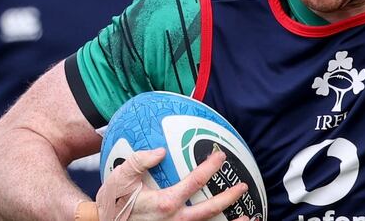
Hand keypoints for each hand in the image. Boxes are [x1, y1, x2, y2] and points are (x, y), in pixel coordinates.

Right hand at [97, 148, 249, 220]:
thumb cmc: (115, 200)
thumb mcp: (121, 176)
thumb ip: (140, 160)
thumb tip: (160, 151)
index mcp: (164, 202)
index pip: (194, 182)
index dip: (210, 168)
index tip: (220, 156)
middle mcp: (173, 220)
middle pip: (209, 210)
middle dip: (228, 198)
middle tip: (242, 186)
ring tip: (250, 217)